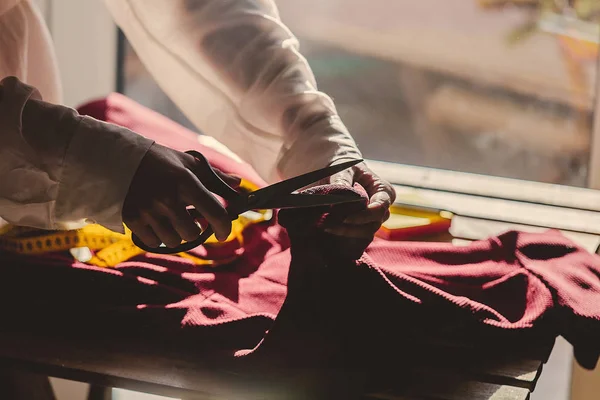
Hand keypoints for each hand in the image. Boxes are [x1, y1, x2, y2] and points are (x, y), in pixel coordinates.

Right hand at [122, 144, 239, 247]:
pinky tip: (154, 222)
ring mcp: (149, 210)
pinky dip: (157, 236)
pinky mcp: (132, 220)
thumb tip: (238, 183)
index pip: (215, 213)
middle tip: (188, 218)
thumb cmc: (158, 160)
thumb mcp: (187, 163)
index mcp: (185, 181)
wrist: (115, 159)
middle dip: (194, 228)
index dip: (224, 227)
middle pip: (193, 233)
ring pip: (174, 240)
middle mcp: (168, 198)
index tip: (223, 232)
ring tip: (169, 218)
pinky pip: (154, 242)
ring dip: (175, 233)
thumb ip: (214, 176)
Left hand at [323, 162, 394, 237]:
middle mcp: (382, 208)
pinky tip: (328, 230)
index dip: (364, 216)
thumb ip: (342, 181)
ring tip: (326, 227)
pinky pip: (356, 237)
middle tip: (330, 225)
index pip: (379, 208)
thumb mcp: (344, 169)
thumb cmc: (345, 168)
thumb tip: (338, 196)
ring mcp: (373, 219)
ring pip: (365, 234)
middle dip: (352, 228)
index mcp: (384, 192)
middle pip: (373, 224)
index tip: (345, 218)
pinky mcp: (362, 226)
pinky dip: (343, 235)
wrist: (338, 172)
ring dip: (346, 233)